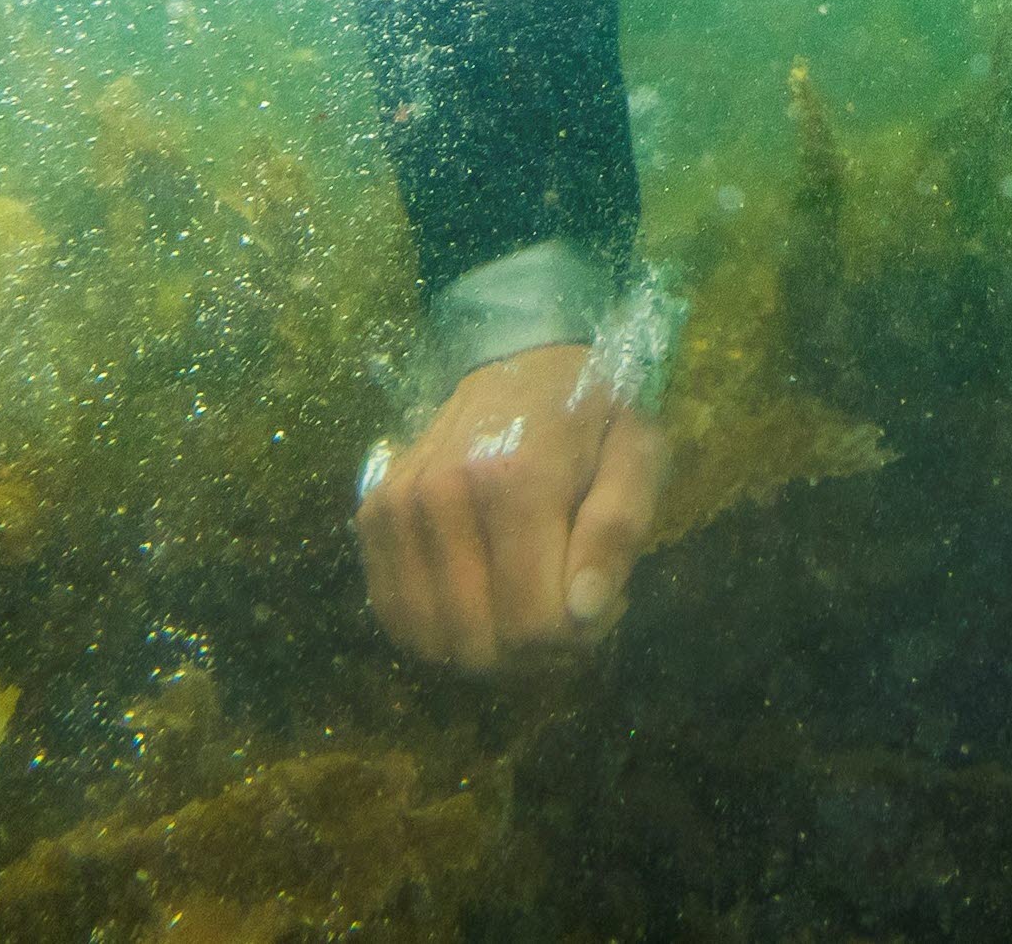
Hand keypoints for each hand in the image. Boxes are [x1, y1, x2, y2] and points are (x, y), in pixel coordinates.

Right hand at [357, 339, 666, 672]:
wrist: (523, 360)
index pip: (534, 624)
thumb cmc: (593, 414)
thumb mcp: (639, 454)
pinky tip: (483, 596)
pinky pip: (394, 616)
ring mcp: (396, 507)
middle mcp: (441, 496)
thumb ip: (619, 528)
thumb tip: (584, 609)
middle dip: (537, 652)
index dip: (578, 637)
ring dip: (488, 647)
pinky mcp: (372, 516)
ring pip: (431, 642)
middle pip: (480, 645)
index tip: (606, 602)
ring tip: (529, 600)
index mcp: (516, 480)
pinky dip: (440, 630)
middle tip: (571, 608)